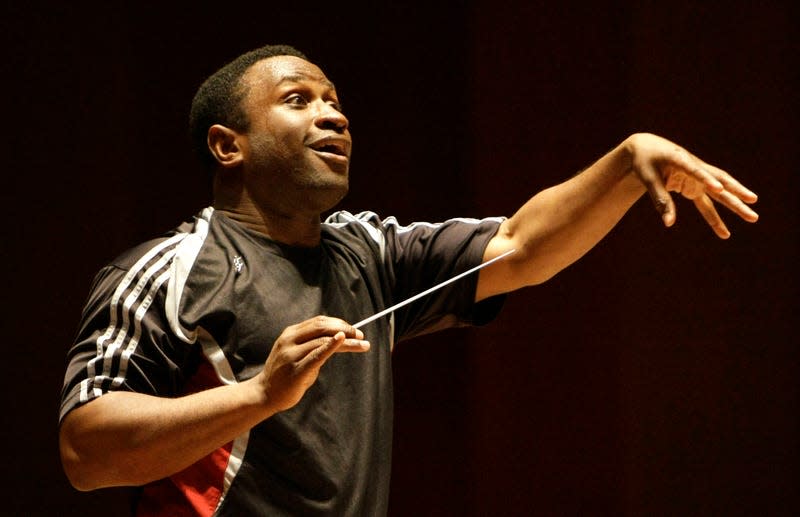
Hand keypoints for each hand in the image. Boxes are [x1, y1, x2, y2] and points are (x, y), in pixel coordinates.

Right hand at [257, 316, 369, 412]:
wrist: (264, 394)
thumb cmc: (285, 374)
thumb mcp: (296, 353)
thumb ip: (313, 345)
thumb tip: (340, 338)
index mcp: (290, 333)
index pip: (319, 322)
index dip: (339, 323)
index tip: (354, 330)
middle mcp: (289, 340)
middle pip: (322, 327)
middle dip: (345, 329)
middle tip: (361, 336)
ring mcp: (291, 355)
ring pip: (322, 340)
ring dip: (346, 341)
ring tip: (362, 345)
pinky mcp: (296, 370)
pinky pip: (316, 355)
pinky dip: (330, 346)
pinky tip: (341, 340)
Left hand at [626, 133, 758, 237]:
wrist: (647, 149)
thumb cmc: (645, 162)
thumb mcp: (648, 178)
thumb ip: (660, 199)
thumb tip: (669, 224)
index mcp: (680, 159)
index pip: (695, 170)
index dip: (706, 179)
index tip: (718, 188)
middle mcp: (694, 167)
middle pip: (718, 180)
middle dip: (735, 192)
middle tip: (754, 201)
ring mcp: (697, 178)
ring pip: (719, 192)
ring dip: (734, 205)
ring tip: (752, 217)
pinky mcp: (694, 186)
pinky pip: (707, 204)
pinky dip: (713, 218)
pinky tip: (724, 232)